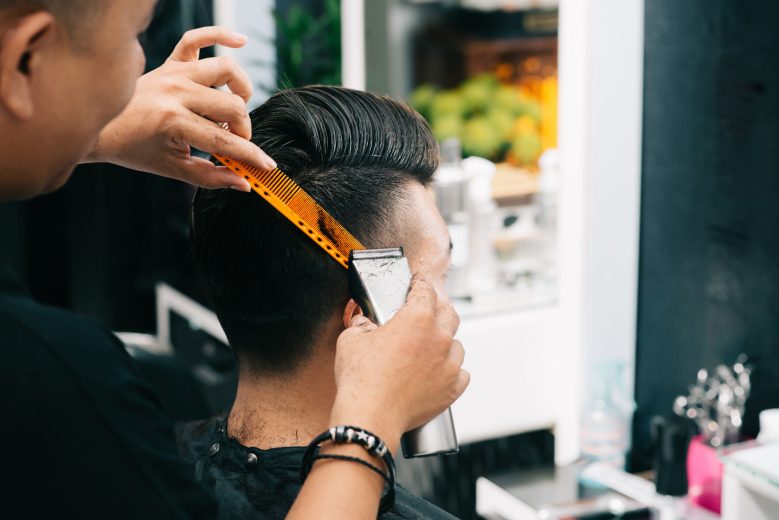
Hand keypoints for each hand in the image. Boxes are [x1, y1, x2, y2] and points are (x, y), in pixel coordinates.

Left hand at [84, 26, 275, 190]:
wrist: (99, 127)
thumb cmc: (134, 149)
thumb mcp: (173, 169)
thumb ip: (210, 177)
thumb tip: (244, 183)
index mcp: (173, 121)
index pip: (224, 139)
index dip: (249, 155)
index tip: (267, 166)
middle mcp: (175, 91)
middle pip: (232, 105)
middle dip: (242, 129)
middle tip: (234, 142)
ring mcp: (173, 72)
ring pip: (225, 70)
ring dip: (240, 90)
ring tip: (234, 109)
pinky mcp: (170, 62)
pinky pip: (197, 38)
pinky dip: (221, 34)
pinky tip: (241, 41)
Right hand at [329, 275, 469, 452]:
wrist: (371, 417)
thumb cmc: (360, 379)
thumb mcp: (351, 339)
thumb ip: (362, 324)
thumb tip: (364, 323)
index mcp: (417, 318)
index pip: (425, 289)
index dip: (420, 283)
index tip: (417, 284)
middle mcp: (439, 338)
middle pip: (449, 313)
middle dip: (437, 308)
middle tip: (426, 312)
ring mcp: (449, 364)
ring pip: (456, 344)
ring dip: (444, 342)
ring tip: (429, 348)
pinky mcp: (453, 388)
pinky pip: (460, 373)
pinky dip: (450, 371)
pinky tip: (437, 373)